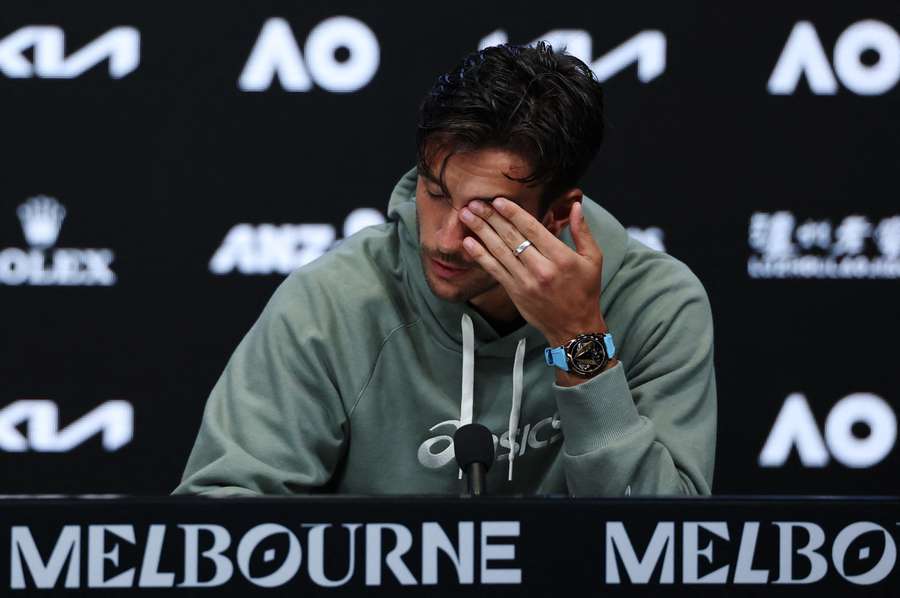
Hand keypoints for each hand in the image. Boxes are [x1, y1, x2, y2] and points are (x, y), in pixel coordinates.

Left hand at [459, 197, 607, 347]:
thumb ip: (583, 232)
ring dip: (481, 231)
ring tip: (466, 216)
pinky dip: (480, 255)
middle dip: (491, 217)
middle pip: (511, 237)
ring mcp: (525, 281)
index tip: (497, 201)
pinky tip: (468, 243)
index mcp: (560, 257)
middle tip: (474, 203)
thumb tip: (576, 206)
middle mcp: (541, 268)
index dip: (513, 213)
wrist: (574, 327)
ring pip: (499, 251)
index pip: (532, 228)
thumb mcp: (593, 259)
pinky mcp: (515, 292)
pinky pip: (494, 270)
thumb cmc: (585, 292)